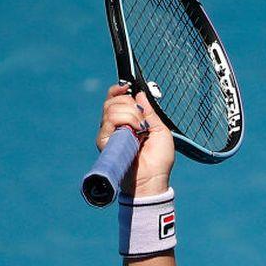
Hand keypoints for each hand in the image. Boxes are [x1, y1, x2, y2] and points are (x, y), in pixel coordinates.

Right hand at [96, 82, 174, 196]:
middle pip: (113, 101)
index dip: (119, 90)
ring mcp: (109, 133)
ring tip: (142, 129)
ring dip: (131, 114)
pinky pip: (109, 121)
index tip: (128, 87)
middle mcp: (115, 126)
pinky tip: (135, 132)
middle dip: (131, 105)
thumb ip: (150, 112)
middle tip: (143, 121)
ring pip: (111, 108)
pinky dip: (125, 121)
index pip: (115, 99)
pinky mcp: (105, 141)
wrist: (153, 178)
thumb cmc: (159, 159)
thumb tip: (139, 94)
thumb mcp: (161, 130)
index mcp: (128, 122)